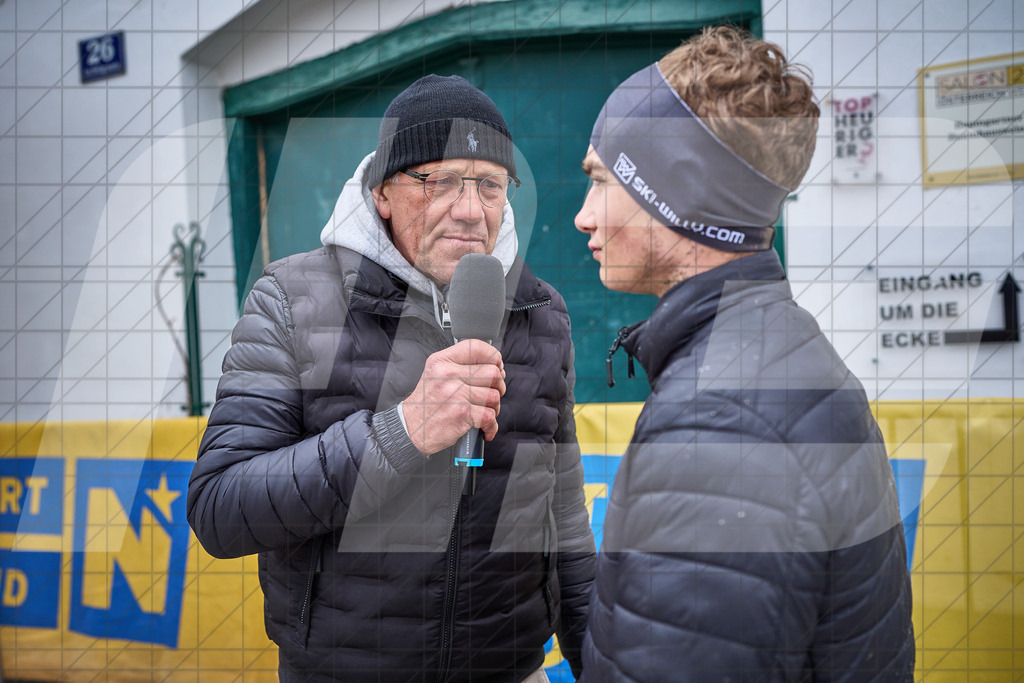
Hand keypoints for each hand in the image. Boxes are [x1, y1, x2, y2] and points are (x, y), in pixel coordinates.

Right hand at [402, 340, 505, 454]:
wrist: (411, 428)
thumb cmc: (428, 403)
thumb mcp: (436, 373)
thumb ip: (460, 365)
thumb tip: (494, 366)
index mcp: (442, 361)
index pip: (476, 347)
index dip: (494, 357)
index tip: (497, 366)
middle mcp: (447, 374)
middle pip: (492, 373)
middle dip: (498, 386)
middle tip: (491, 394)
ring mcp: (454, 394)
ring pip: (494, 396)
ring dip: (494, 407)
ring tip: (484, 412)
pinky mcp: (460, 413)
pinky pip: (489, 416)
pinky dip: (491, 426)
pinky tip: (484, 427)